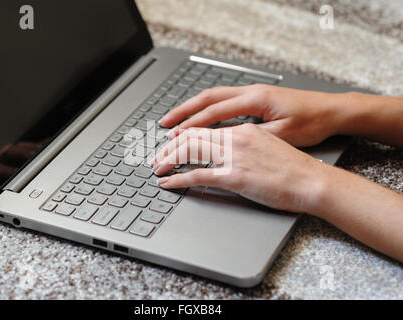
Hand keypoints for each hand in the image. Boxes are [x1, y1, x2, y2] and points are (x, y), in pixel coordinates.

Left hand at [152, 123, 327, 212]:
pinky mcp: (235, 176)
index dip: (183, 135)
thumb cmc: (294, 167)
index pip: (204, 128)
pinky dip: (178, 178)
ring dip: (168, 159)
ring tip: (157, 168)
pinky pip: (198, 175)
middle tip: (157, 156)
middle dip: (169, 146)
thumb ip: (244, 144)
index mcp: (244, 130)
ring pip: (190, 150)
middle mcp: (236, 138)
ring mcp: (234, 156)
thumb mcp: (268, 145)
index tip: (171, 142)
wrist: (312, 180)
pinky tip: (168, 183)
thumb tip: (226, 152)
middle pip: (192, 136)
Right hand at [159, 85, 347, 146]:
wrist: (333, 111)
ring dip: (193, 109)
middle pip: (207, 98)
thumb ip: (251, 137)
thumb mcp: (282, 135)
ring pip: (214, 97)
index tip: (174, 136)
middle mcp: (250, 92)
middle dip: (183, 112)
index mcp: (255, 100)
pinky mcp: (256, 99)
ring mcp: (252, 93)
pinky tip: (200, 119)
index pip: (213, 112)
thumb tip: (224, 145)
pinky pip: (224, 101)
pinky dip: (207, 110)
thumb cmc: (312, 122)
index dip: (191, 125)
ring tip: (175, 120)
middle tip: (164, 124)